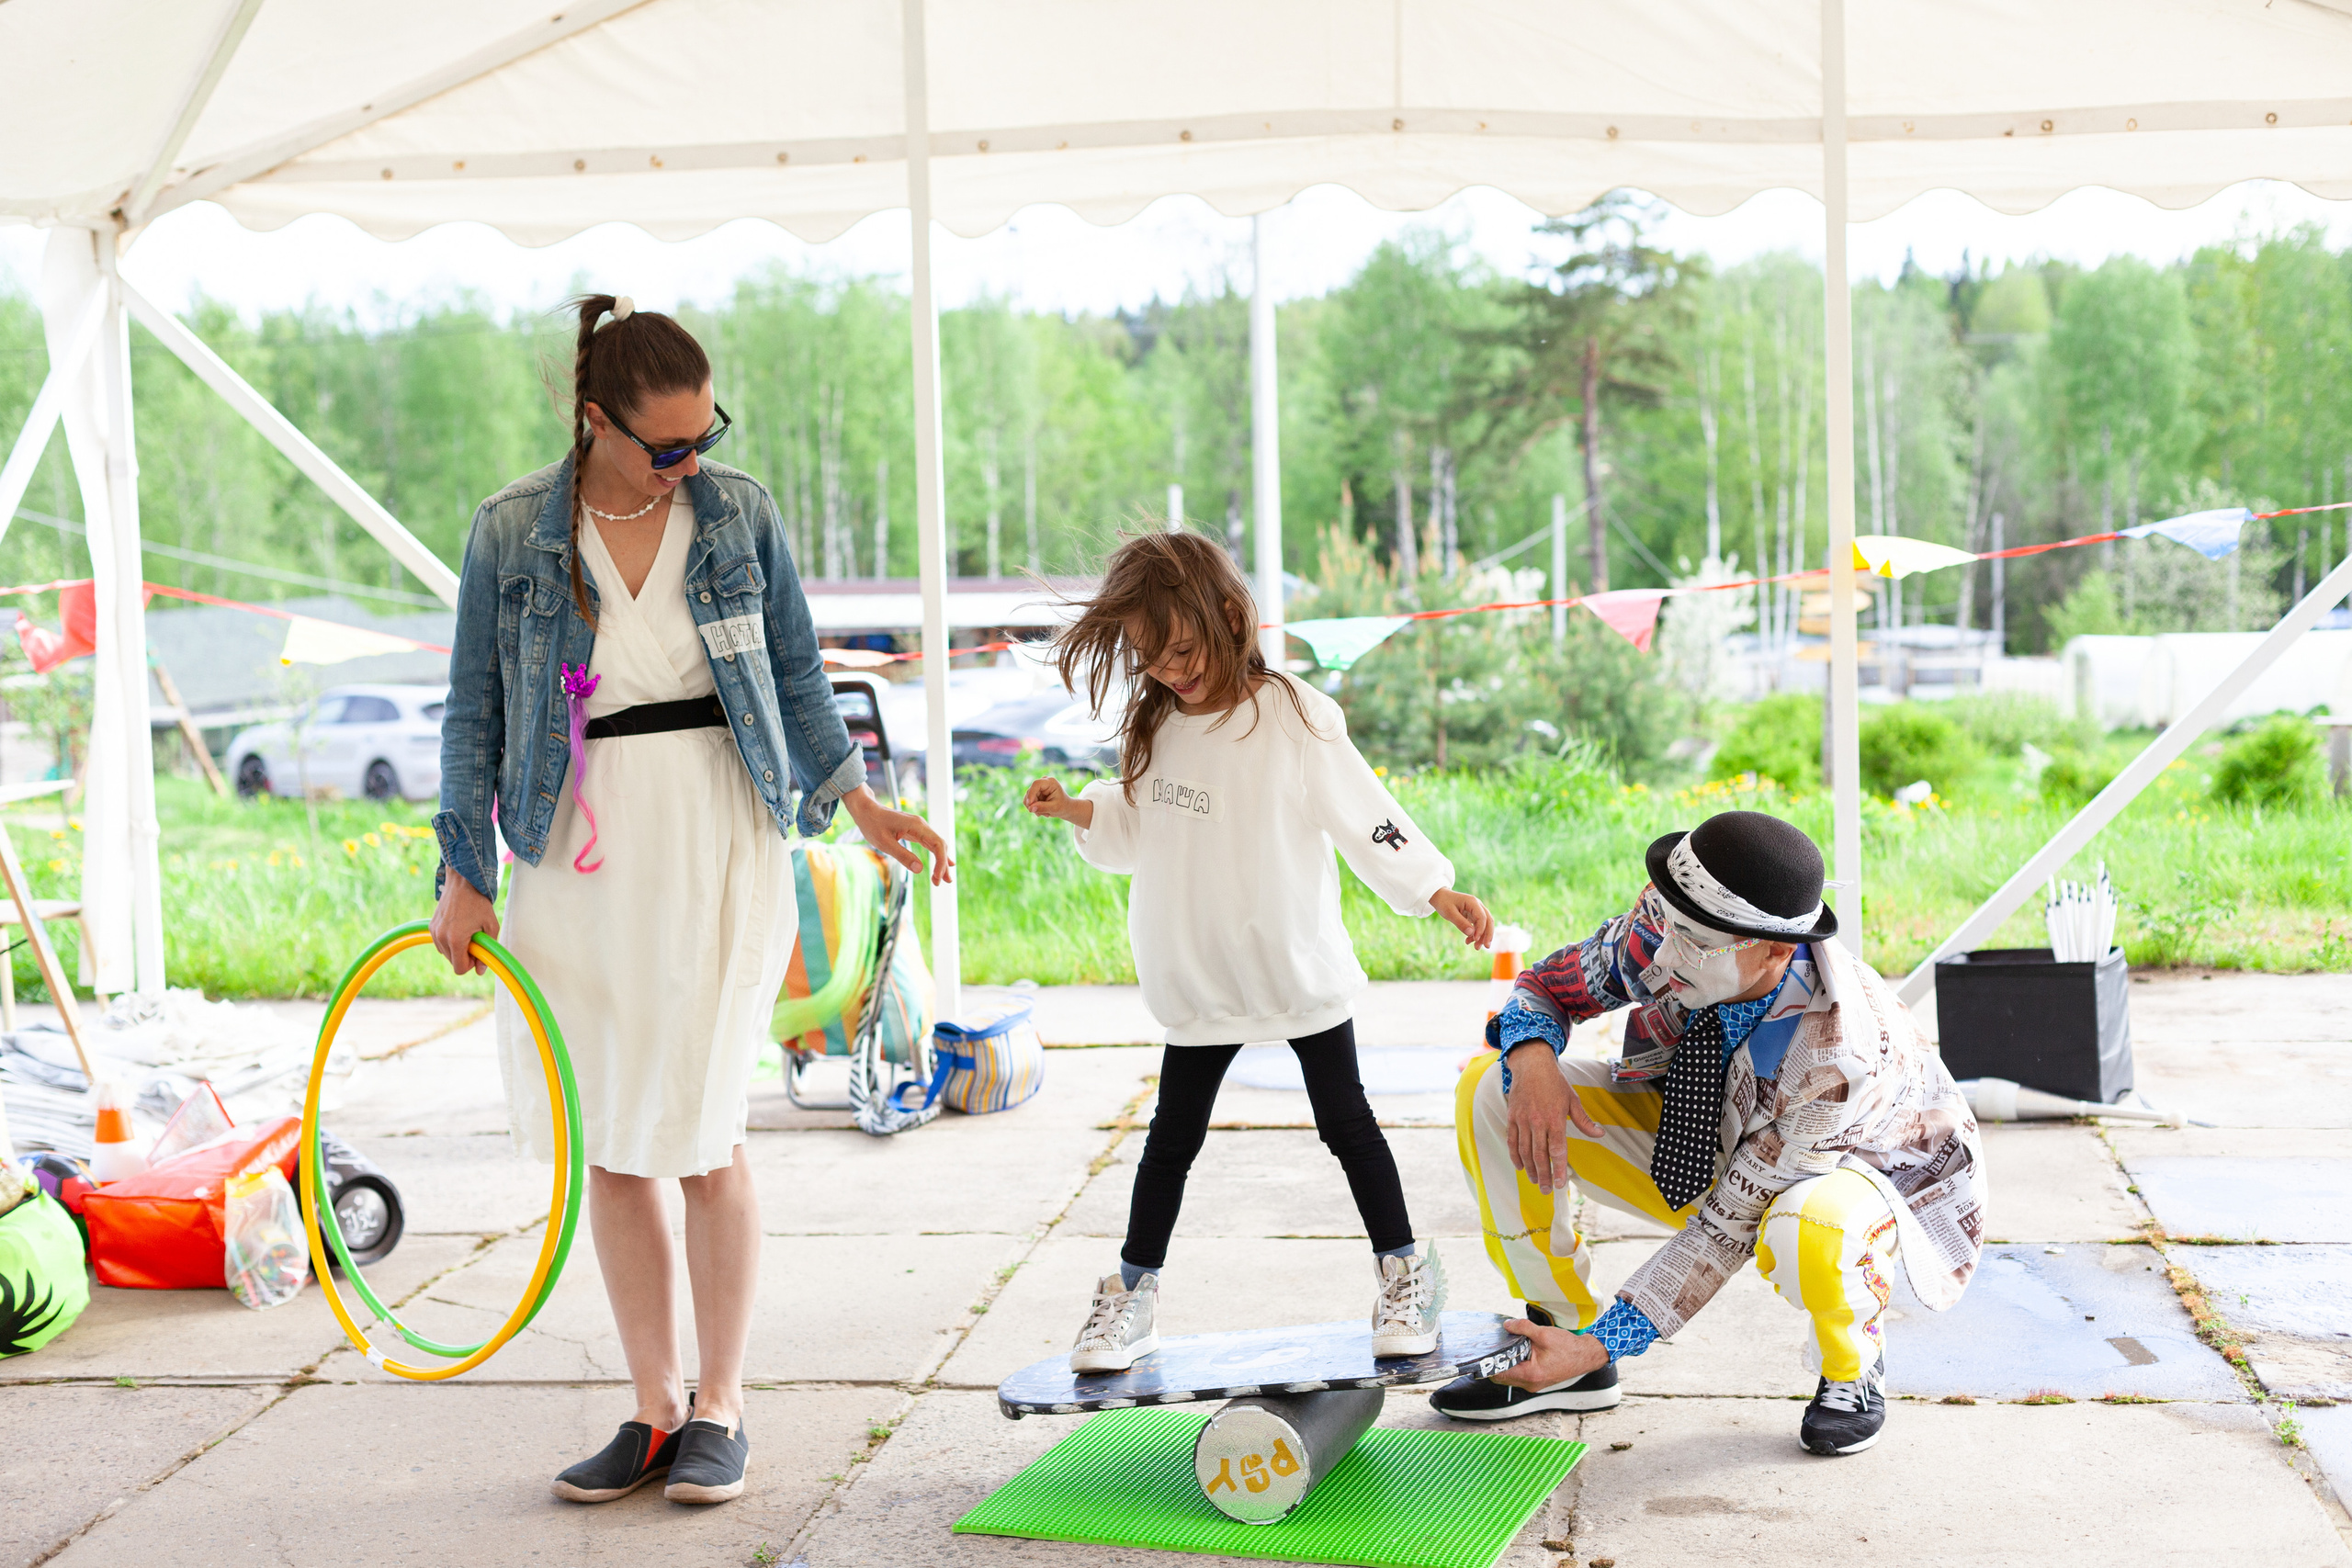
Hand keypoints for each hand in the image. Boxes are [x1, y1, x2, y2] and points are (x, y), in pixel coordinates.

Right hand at [431, 871, 498, 976]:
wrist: (462, 882)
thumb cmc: (479, 902)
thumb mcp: (491, 925)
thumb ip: (487, 950)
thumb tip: (481, 971)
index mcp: (455, 939)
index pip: (459, 968)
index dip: (472, 965)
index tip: (479, 953)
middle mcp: (440, 937)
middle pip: (453, 962)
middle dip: (465, 956)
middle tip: (476, 940)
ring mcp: (434, 931)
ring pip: (446, 954)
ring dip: (458, 949)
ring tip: (468, 932)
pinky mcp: (431, 927)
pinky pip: (440, 944)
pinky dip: (450, 942)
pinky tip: (459, 928)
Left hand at [842, 785, 954, 885]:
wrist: (866, 810)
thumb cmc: (873, 825)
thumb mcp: (885, 843)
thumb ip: (903, 856)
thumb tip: (920, 869)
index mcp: (917, 826)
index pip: (938, 845)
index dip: (941, 862)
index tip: (937, 877)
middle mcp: (921, 825)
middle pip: (940, 845)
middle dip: (944, 864)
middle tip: (945, 882)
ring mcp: (919, 827)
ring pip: (937, 845)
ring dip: (942, 861)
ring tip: (945, 878)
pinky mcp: (915, 831)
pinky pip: (930, 843)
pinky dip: (936, 854)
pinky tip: (942, 863)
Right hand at [1022, 776, 1092, 828]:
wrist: (1065, 808)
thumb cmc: (1062, 806)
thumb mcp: (1054, 808)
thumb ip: (1042, 807)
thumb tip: (1030, 808)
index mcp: (1050, 782)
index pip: (1036, 784)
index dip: (1031, 794)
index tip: (1030, 805)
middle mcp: (1043, 782)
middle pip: (1030, 791)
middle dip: (1033, 804)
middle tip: (1041, 814)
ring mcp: (1039, 787)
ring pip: (1027, 797)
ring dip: (1034, 808)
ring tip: (1045, 813)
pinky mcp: (1035, 793)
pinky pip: (1028, 801)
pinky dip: (1033, 808)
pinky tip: (1042, 812)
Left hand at [1429, 888, 1494, 948]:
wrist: (1440, 896)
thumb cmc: (1444, 902)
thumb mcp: (1449, 913)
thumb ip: (1460, 923)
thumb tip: (1471, 933)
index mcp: (1473, 902)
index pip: (1482, 917)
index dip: (1481, 929)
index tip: (1475, 939)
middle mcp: (1478, 905)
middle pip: (1488, 921)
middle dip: (1488, 934)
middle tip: (1486, 947)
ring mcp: (1476, 910)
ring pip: (1485, 924)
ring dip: (1482, 936)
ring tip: (1476, 947)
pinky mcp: (1473, 915)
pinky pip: (1478, 926)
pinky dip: (1476, 934)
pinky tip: (1469, 941)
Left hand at [1491, 1318, 1608, 1389]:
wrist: (1585, 1356)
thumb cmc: (1568, 1348)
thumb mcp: (1544, 1334)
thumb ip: (1523, 1328)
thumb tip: (1506, 1325)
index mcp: (1531, 1375)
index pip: (1500, 1374)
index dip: (1490, 1363)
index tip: (1485, 1352)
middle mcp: (1531, 1384)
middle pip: (1502, 1378)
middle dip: (1496, 1363)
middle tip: (1495, 1347)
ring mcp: (1534, 1385)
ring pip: (1510, 1378)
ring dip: (1506, 1365)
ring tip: (1507, 1348)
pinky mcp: (1537, 1381)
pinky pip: (1519, 1376)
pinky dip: (1515, 1366)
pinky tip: (1517, 1352)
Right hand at [1504, 1043, 1600, 1192]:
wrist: (1532, 1065)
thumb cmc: (1555, 1082)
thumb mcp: (1573, 1099)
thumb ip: (1584, 1121)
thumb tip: (1600, 1134)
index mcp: (1555, 1118)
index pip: (1557, 1150)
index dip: (1559, 1169)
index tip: (1561, 1184)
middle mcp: (1537, 1121)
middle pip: (1540, 1155)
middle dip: (1544, 1175)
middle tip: (1547, 1190)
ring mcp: (1522, 1120)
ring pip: (1525, 1151)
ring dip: (1530, 1169)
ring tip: (1536, 1181)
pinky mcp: (1512, 1117)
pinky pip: (1512, 1141)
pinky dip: (1515, 1156)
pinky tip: (1520, 1166)